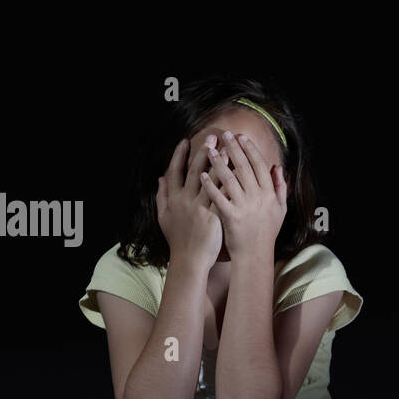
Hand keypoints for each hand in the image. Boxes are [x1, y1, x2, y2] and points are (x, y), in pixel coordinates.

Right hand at [156, 136, 223, 269]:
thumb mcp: (163, 217)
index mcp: (173, 199)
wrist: (189, 260)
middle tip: (212, 137)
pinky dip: (229, 183)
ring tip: (228, 149)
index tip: (185, 140)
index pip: (174, 171)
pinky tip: (238, 174)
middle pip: (194, 171)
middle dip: (203, 153)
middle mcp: (184, 201)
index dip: (179, 155)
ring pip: (210, 181)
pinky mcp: (213, 217)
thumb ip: (161, 196)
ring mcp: (199, 208)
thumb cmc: (177, 240)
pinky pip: (222, 196)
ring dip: (219, 164)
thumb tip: (160, 178)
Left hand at [198, 130, 287, 259]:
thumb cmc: (266, 232)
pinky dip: (210, 185)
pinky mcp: (231, 216)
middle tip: (223, 134)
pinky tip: (202, 174)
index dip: (250, 149)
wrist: (255, 255)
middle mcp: (258, 198)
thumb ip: (280, 187)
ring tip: (209, 150)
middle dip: (233, 149)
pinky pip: (219, 197)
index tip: (241, 137)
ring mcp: (245, 207)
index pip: (259, 165)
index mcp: (269, 194)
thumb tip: (278, 167)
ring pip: (230, 179)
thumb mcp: (280, 210)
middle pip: (244, 167)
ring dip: (219, 162)